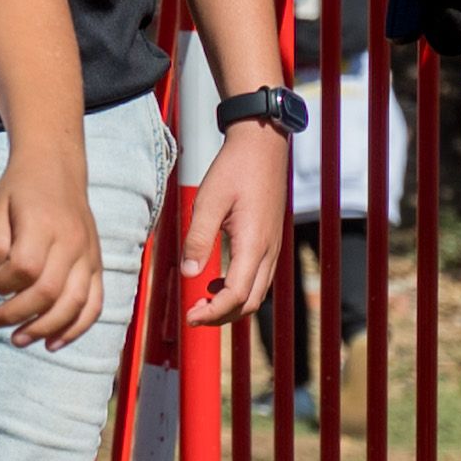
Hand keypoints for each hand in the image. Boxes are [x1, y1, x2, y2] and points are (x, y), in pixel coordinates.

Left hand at [0, 144, 101, 348]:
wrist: (56, 168)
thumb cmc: (19, 191)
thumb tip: (0, 281)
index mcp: (43, 224)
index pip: (25, 268)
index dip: (1, 283)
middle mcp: (72, 242)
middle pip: (49, 292)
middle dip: (16, 315)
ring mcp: (88, 255)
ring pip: (74, 304)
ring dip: (45, 329)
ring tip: (18, 340)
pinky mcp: (97, 265)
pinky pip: (94, 304)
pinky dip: (77, 328)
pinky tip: (53, 344)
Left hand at [185, 118, 292, 322]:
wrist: (262, 144)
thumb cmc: (235, 168)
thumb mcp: (208, 201)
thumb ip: (198, 239)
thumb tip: (188, 274)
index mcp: (254, 244)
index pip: (236, 295)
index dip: (213, 313)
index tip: (190, 316)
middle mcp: (269, 251)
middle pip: (250, 302)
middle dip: (221, 316)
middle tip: (193, 314)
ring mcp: (273, 247)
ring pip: (257, 293)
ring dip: (231, 305)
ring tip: (202, 300)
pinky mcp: (270, 241)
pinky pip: (259, 278)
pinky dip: (239, 290)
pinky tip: (216, 281)